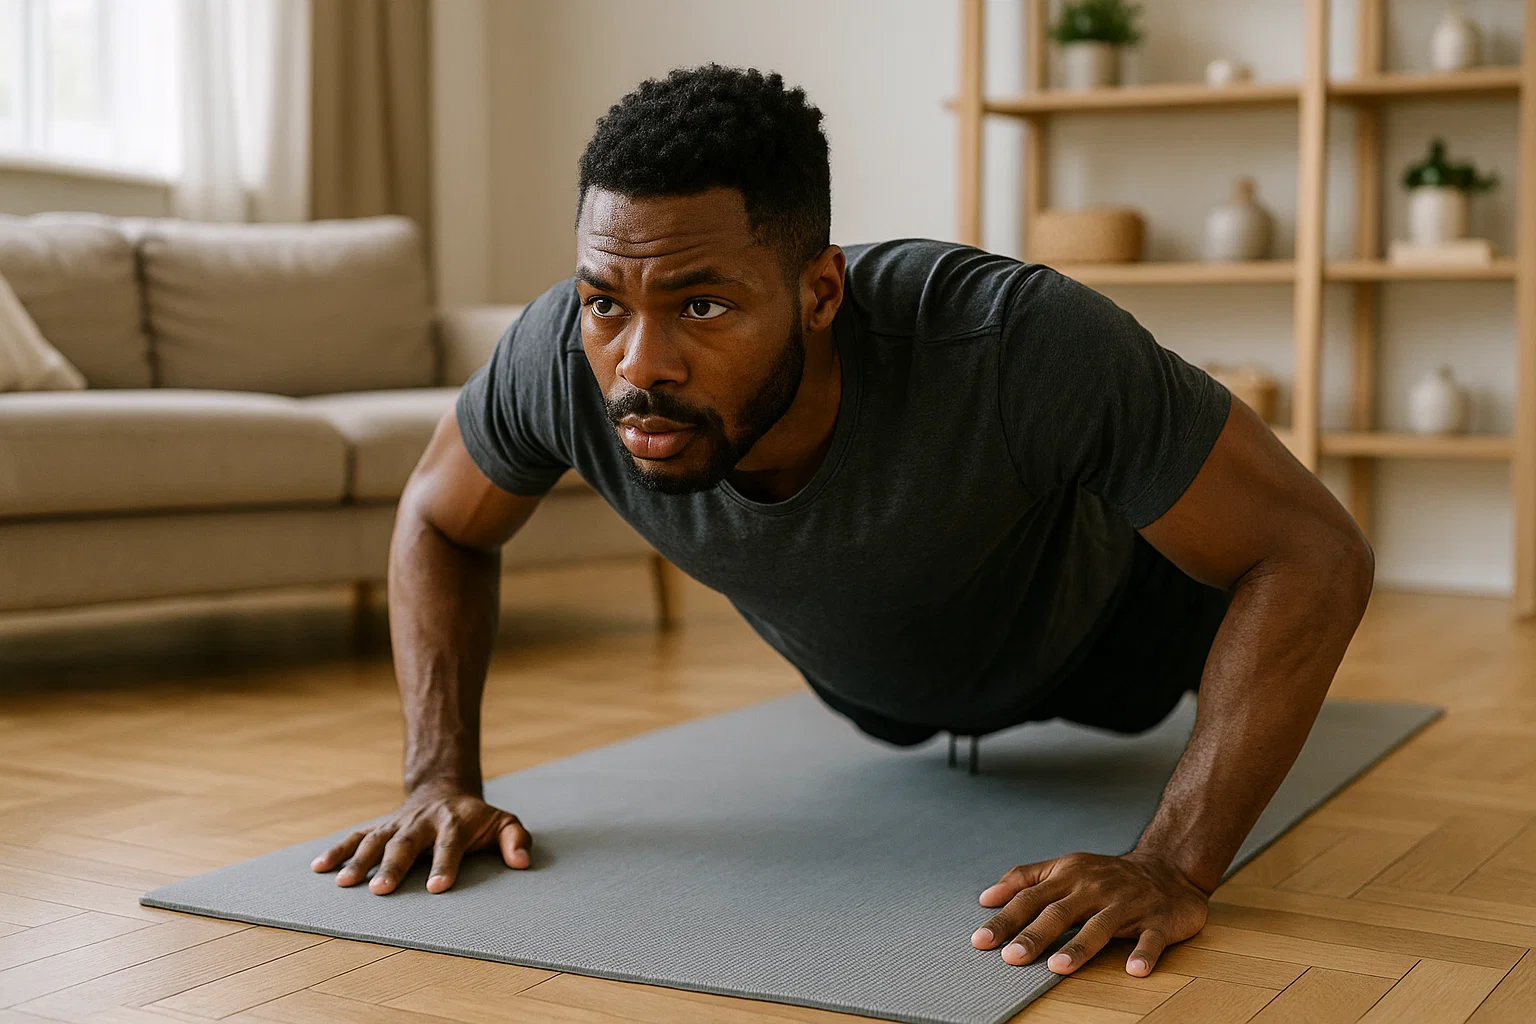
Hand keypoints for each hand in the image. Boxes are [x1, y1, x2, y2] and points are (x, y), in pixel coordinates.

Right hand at [309, 781, 532, 894]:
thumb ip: (516, 840)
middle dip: (393, 867)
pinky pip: (355, 837)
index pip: (450, 845)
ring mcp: (398, 824)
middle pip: (406, 844)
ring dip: (359, 861)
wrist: (444, 791)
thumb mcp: (504, 823)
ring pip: (376, 840)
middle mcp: (422, 822)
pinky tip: (319, 868)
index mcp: (454, 823)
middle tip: (380, 891)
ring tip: (345, 883)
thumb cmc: (477, 819)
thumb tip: (522, 863)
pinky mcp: (380, 827)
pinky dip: (337, 851)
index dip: (445, 865)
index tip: (438, 888)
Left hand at [969, 851, 1208, 976]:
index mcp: (1069, 876)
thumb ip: (1025, 878)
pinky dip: (1143, 953)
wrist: (1167, 868)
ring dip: (1080, 947)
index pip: (1030, 898)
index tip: (982, 940)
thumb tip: (986, 897)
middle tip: (1011, 957)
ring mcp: (1127, 904)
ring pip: (1101, 926)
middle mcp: (1095, 889)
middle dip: (1034, 935)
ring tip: (1058, 967)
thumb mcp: (1064, 867)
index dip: (1006, 919)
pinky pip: (1151, 938)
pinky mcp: (1158, 919)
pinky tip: (1134, 970)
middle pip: (1060, 913)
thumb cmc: (1105, 874)